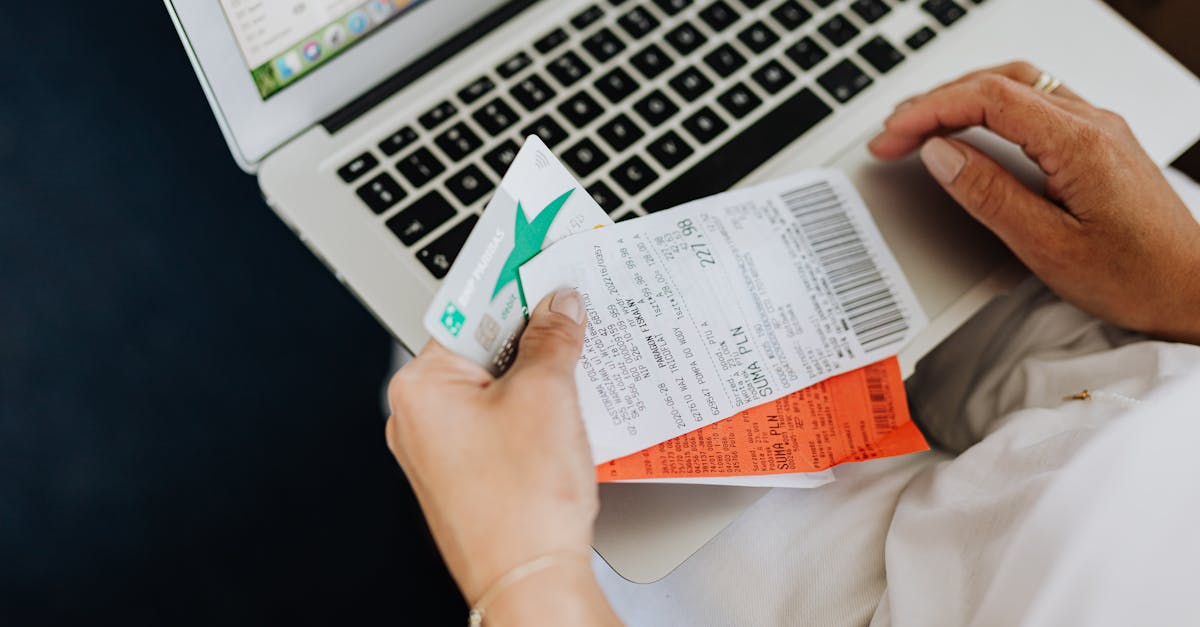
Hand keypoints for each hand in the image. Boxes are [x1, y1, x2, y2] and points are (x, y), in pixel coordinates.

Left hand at [386, 289, 617, 624]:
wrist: (528, 582)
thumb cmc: (522, 506)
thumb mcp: (547, 397)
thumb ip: (553, 338)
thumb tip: (559, 304)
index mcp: (422, 387)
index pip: (466, 306)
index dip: (509, 278)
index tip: (535, 249)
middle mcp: (420, 417)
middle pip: (481, 343)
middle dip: (532, 327)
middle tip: (575, 305)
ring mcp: (441, 450)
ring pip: (494, 384)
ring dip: (538, 369)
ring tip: (582, 357)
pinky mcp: (468, 474)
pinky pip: (500, 419)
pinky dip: (534, 406)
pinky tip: (570, 405)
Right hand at [869, 61, 1199, 342]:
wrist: (1194, 291)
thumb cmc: (1137, 278)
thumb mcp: (1048, 247)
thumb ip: (989, 196)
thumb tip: (941, 154)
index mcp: (1079, 143)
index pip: (989, 99)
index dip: (930, 111)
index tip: (893, 136)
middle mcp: (1093, 124)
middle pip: (1000, 82)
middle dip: (937, 101)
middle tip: (893, 134)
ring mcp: (1099, 130)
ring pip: (1019, 85)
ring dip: (963, 98)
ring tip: (921, 125)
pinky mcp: (1100, 144)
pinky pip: (1037, 104)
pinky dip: (991, 108)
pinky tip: (972, 130)